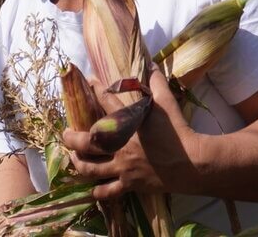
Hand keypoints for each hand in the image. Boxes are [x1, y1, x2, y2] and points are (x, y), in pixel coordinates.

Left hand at [62, 69, 202, 199]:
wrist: (193, 163)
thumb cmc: (178, 131)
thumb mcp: (167, 103)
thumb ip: (157, 84)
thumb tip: (152, 65)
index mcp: (127, 123)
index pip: (105, 100)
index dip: (96, 88)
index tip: (89, 80)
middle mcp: (119, 146)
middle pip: (85, 142)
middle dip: (71, 138)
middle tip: (65, 134)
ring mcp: (123, 167)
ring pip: (91, 169)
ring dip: (79, 163)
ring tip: (74, 159)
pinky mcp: (130, 184)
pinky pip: (108, 192)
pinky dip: (98, 192)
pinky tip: (91, 190)